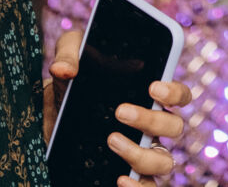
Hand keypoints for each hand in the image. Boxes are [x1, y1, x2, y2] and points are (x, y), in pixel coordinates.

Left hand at [44, 29, 191, 183]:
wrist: (47, 121)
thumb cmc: (69, 88)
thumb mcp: (70, 65)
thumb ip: (70, 54)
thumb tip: (65, 69)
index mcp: (148, 98)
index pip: (180, 96)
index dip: (176, 92)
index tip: (153, 87)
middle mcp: (151, 129)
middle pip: (175, 128)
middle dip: (151, 120)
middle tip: (120, 111)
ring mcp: (141, 154)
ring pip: (165, 162)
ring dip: (141, 153)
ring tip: (112, 140)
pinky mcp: (126, 176)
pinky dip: (137, 186)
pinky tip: (119, 179)